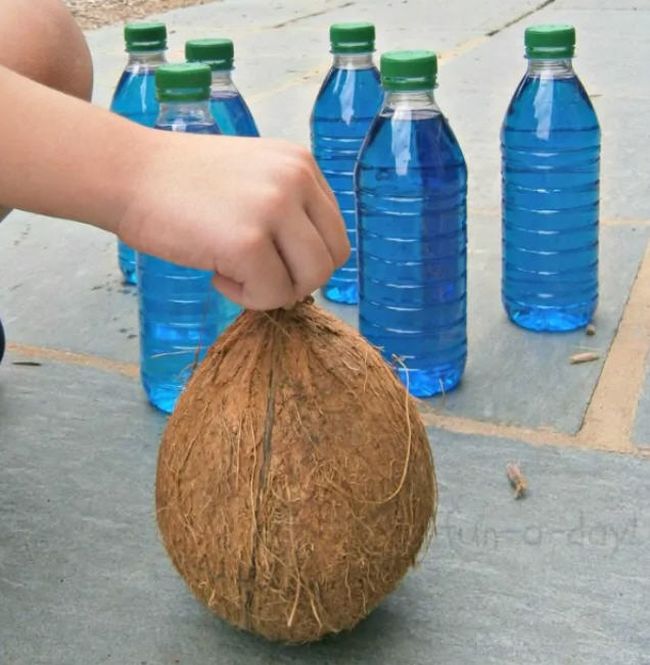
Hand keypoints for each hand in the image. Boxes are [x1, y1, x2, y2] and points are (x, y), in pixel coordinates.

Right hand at [117, 132, 348, 310]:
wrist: (128, 173)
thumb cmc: (183, 183)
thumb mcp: (253, 180)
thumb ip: (288, 210)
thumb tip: (307, 268)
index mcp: (302, 164)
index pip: (333, 231)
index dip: (304, 257)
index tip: (269, 257)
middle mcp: (297, 179)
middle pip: (332, 258)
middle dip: (296, 279)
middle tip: (256, 274)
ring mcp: (275, 208)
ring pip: (311, 280)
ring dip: (275, 291)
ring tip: (235, 274)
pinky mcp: (249, 242)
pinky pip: (272, 295)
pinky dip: (246, 298)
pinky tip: (217, 274)